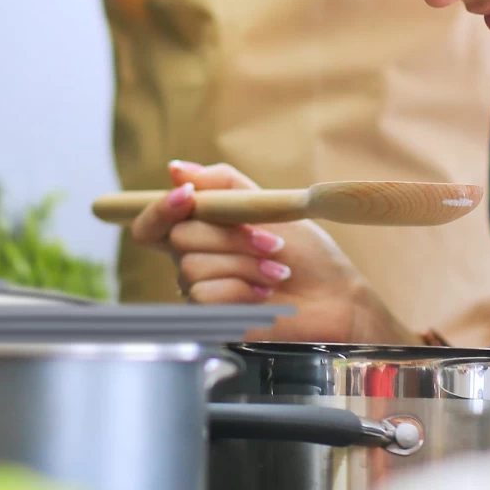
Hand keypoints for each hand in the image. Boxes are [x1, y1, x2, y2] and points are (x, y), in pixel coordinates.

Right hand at [129, 161, 415, 343]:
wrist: (336, 297)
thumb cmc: (307, 254)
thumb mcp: (267, 206)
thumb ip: (222, 185)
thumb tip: (175, 168)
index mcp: (203, 233)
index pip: (152, 222)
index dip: (160, 207)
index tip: (187, 196)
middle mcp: (195, 262)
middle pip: (178, 238)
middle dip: (230, 236)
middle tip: (272, 242)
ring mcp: (202, 293)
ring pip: (193, 267)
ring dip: (244, 263)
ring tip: (277, 271)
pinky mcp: (211, 321)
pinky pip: (203, 295)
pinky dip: (241, 289)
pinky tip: (265, 294)